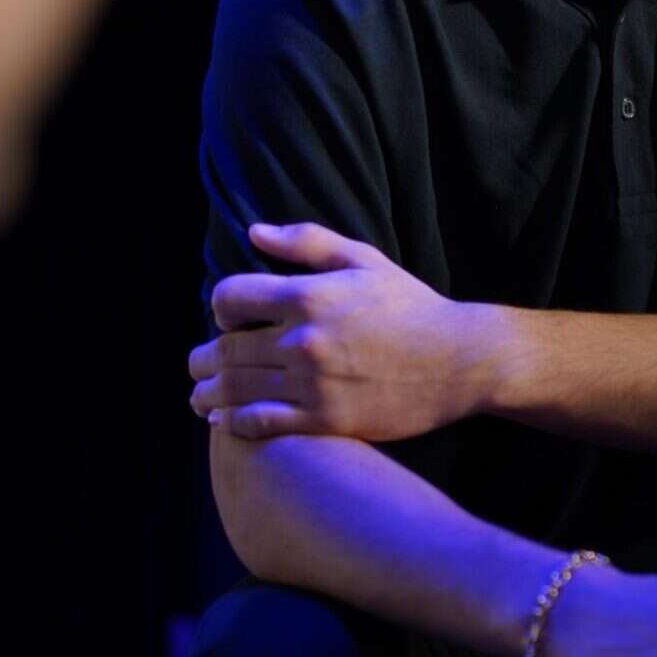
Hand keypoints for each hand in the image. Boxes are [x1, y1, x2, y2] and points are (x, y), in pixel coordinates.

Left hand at [188, 221, 499, 443]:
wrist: (459, 360)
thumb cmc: (412, 306)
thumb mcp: (365, 260)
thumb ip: (306, 243)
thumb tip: (253, 232)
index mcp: (310, 296)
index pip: (230, 298)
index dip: (220, 306)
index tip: (228, 316)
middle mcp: (304, 341)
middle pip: (226, 349)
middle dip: (203, 357)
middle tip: (197, 363)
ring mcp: (313, 384)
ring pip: (236, 390)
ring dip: (208, 394)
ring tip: (200, 396)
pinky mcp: (326, 419)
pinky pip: (262, 423)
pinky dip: (234, 423)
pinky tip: (223, 422)